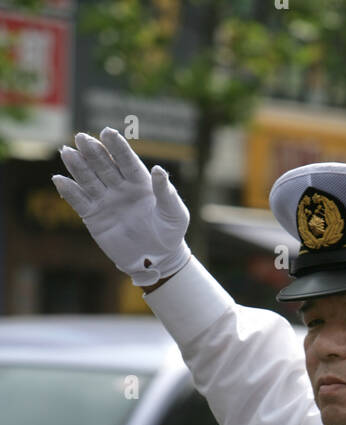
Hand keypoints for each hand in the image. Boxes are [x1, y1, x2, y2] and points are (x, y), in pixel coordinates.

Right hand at [52, 127, 189, 285]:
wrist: (157, 260)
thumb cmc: (170, 234)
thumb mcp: (175, 214)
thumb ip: (166, 193)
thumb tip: (159, 170)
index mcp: (139, 181)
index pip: (126, 160)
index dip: (117, 147)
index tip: (107, 133)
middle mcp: (120, 187)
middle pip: (104, 166)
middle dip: (93, 152)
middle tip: (81, 138)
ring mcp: (105, 200)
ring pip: (89, 179)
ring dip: (78, 166)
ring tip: (67, 153)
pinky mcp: (94, 216)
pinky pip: (79, 202)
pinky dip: (69, 191)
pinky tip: (59, 179)